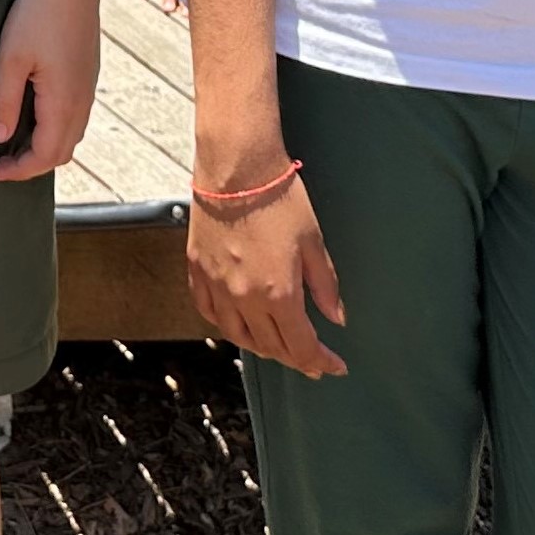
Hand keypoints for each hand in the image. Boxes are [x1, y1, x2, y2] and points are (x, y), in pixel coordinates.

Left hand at [0, 0, 99, 180]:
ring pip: (72, 134)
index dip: (20, 170)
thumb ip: (4, 102)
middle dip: (34, 163)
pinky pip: (76, 115)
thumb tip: (0, 137)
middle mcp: (82, 100)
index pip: (46, 156)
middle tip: (4, 161)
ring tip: (16, 140)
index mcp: (63, 102)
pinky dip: (56, 127)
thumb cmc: (39, 15)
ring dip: (46, 146)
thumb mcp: (11, 59)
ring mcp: (88, 87)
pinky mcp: (87, 73)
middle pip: (62, 151)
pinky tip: (34, 113)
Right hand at [186, 143, 343, 377]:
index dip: (320, 361)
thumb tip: (337, 316)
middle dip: (296, 357)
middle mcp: (244, 298)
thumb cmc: (279, 199)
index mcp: (278, 294)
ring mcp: (217, 287)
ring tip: (278, 345)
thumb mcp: (314, 243)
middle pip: (270, 347)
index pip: (301, 346)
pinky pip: (210, 312)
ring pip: (237, 336)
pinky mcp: (198, 271)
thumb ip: (325, 286)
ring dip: (261, 346)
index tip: (334, 366)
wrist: (237, 168)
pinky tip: (240, 323)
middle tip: (312, 359)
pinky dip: (227, 324)